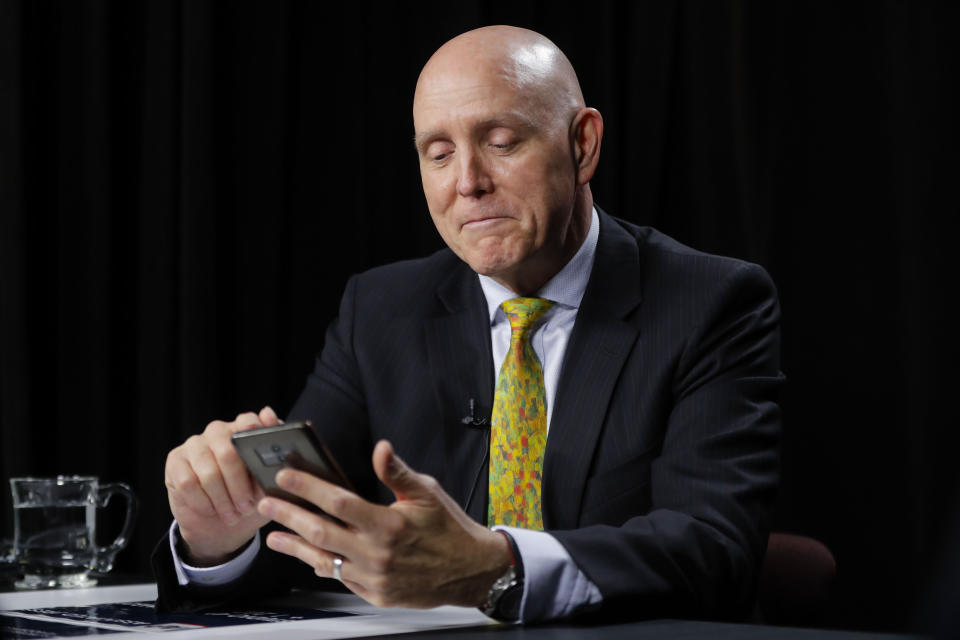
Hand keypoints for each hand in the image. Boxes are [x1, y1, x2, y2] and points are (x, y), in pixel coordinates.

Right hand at [164, 406, 279, 564]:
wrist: (220, 526)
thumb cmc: (250, 501)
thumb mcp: (268, 487)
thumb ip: (279, 465)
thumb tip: (300, 437)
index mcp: (243, 432)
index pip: (249, 421)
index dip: (255, 430)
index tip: (261, 441)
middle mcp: (218, 432)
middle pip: (228, 451)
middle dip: (240, 484)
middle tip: (247, 506)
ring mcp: (195, 444)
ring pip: (209, 471)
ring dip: (222, 499)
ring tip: (233, 514)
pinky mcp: (176, 460)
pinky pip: (189, 483)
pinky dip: (203, 502)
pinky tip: (211, 510)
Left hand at [258, 440, 511, 608]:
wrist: (470, 571)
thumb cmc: (449, 529)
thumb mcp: (427, 493)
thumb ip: (397, 472)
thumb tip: (380, 448)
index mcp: (389, 524)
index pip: (338, 502)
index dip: (308, 487)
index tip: (286, 476)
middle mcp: (377, 553)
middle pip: (321, 532)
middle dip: (289, 515)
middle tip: (267, 503)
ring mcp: (374, 577)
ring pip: (324, 560)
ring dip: (295, 546)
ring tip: (273, 536)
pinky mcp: (374, 594)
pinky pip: (340, 578)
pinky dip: (321, 564)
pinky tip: (308, 555)